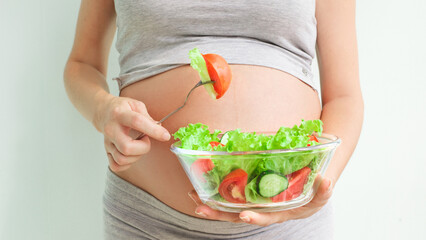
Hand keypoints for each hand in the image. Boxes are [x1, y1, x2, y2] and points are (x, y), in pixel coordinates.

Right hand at [94, 95, 170, 171]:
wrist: (103, 111)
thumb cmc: (123, 108)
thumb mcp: (136, 105)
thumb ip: (149, 118)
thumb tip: (161, 131)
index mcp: (120, 114)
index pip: (137, 122)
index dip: (154, 130)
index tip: (165, 136)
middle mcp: (111, 129)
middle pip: (126, 147)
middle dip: (143, 148)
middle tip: (146, 139)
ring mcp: (107, 141)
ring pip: (122, 159)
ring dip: (136, 156)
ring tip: (139, 146)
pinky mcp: (106, 150)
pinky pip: (116, 166)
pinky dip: (127, 164)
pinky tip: (132, 154)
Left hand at [188, 176, 332, 225]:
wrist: (308, 181)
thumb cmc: (313, 189)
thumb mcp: (322, 192)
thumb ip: (324, 190)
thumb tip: (326, 181)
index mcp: (280, 212)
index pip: (266, 217)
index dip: (255, 217)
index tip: (244, 215)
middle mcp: (264, 209)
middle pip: (238, 216)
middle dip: (219, 214)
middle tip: (201, 209)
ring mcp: (254, 201)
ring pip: (229, 207)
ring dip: (211, 203)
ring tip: (193, 196)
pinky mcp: (248, 191)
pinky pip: (229, 194)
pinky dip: (215, 191)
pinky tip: (201, 184)